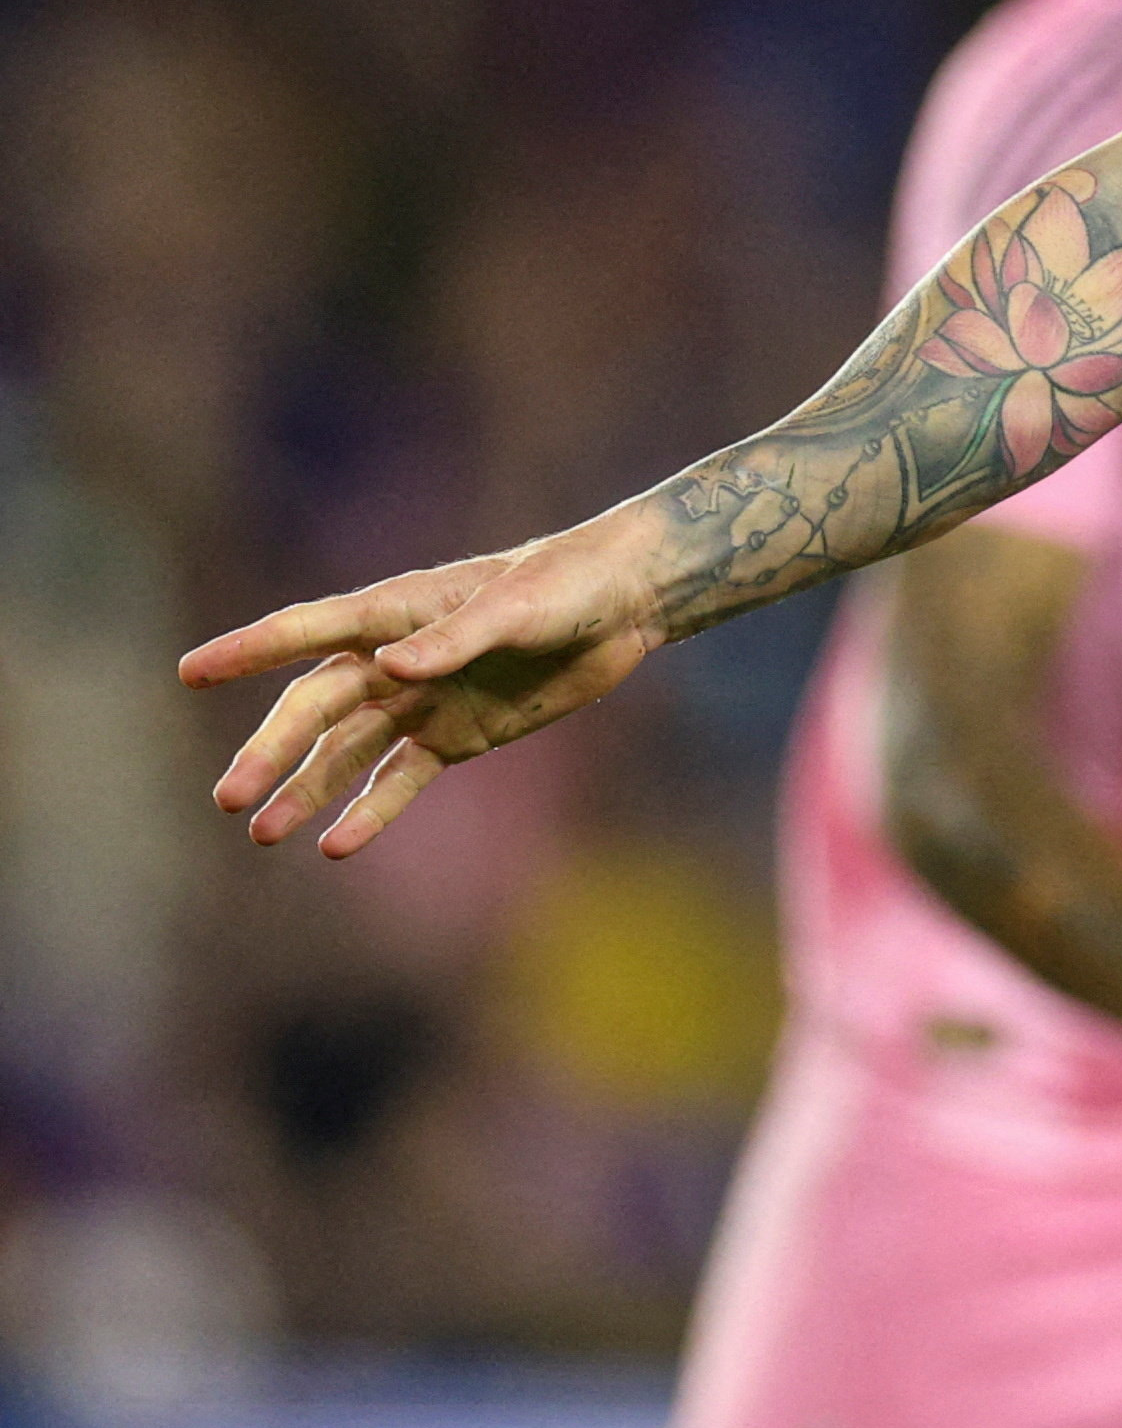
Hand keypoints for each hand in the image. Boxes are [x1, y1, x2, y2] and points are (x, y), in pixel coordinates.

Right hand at [178, 518, 668, 856]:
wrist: (625, 601)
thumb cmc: (566, 584)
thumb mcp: (516, 607)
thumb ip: (454, 639)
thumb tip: (391, 668)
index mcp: (397, 611)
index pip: (306, 631)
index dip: (248, 651)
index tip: (190, 673)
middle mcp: (398, 658)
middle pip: (318, 708)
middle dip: (273, 751)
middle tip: (230, 797)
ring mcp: (426, 699)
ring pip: (349, 750)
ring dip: (307, 789)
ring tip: (262, 832)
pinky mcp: (461, 735)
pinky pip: (404, 777)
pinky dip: (372, 809)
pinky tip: (336, 844)